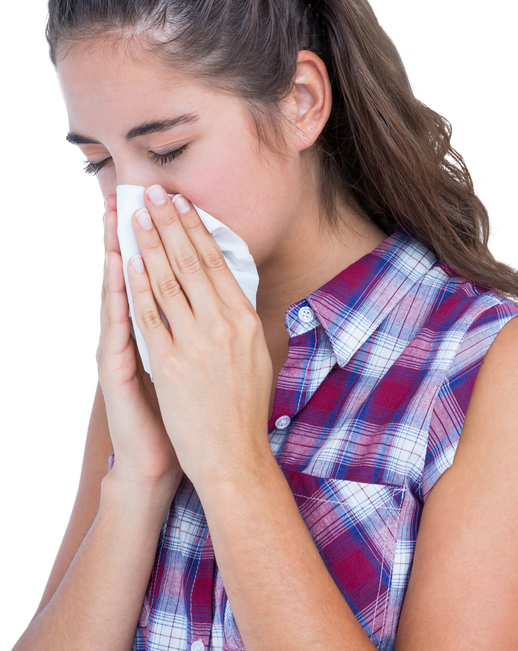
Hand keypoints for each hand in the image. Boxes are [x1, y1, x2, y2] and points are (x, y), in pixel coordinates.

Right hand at [96, 192, 183, 497]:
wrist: (164, 463)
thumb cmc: (185, 418)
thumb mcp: (195, 367)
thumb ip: (197, 333)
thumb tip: (220, 302)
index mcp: (157, 333)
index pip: (156, 276)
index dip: (159, 240)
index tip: (163, 203)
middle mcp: (135, 336)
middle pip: (133, 275)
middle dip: (137, 234)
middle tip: (133, 192)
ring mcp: (121, 350)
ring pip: (119, 292)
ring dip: (118, 250)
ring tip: (119, 215)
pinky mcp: (115, 369)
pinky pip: (116, 326)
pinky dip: (118, 295)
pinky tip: (117, 268)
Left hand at [126, 187, 273, 493]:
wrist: (233, 457)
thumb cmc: (243, 411)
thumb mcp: (256, 358)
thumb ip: (240, 324)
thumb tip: (230, 292)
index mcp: (246, 321)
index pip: (218, 264)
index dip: (196, 230)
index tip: (182, 205)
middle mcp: (224, 326)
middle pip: (191, 263)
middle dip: (169, 224)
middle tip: (153, 193)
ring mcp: (197, 343)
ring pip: (168, 281)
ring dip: (149, 245)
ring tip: (135, 217)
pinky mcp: (171, 363)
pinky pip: (150, 316)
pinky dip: (137, 286)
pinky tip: (127, 264)